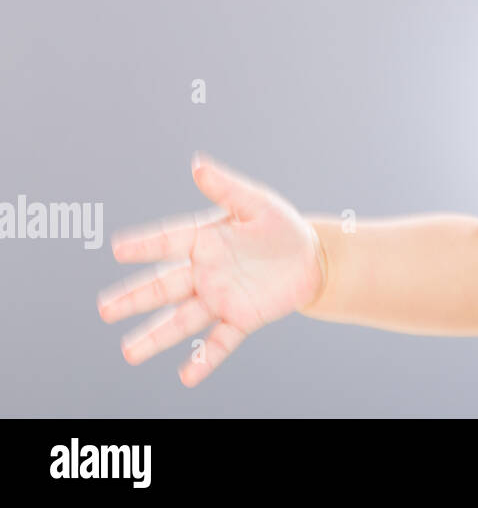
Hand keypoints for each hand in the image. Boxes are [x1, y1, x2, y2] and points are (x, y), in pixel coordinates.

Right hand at [97, 153, 325, 386]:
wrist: (311, 258)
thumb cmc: (280, 227)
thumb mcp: (256, 203)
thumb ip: (226, 188)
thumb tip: (197, 163)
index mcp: (204, 239)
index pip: (169, 241)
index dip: (146, 245)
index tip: (118, 248)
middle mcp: (204, 272)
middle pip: (164, 286)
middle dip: (135, 298)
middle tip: (105, 309)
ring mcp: (220, 298)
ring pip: (182, 319)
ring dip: (157, 336)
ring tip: (129, 352)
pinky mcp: (241, 318)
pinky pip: (220, 341)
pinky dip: (204, 359)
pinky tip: (187, 375)